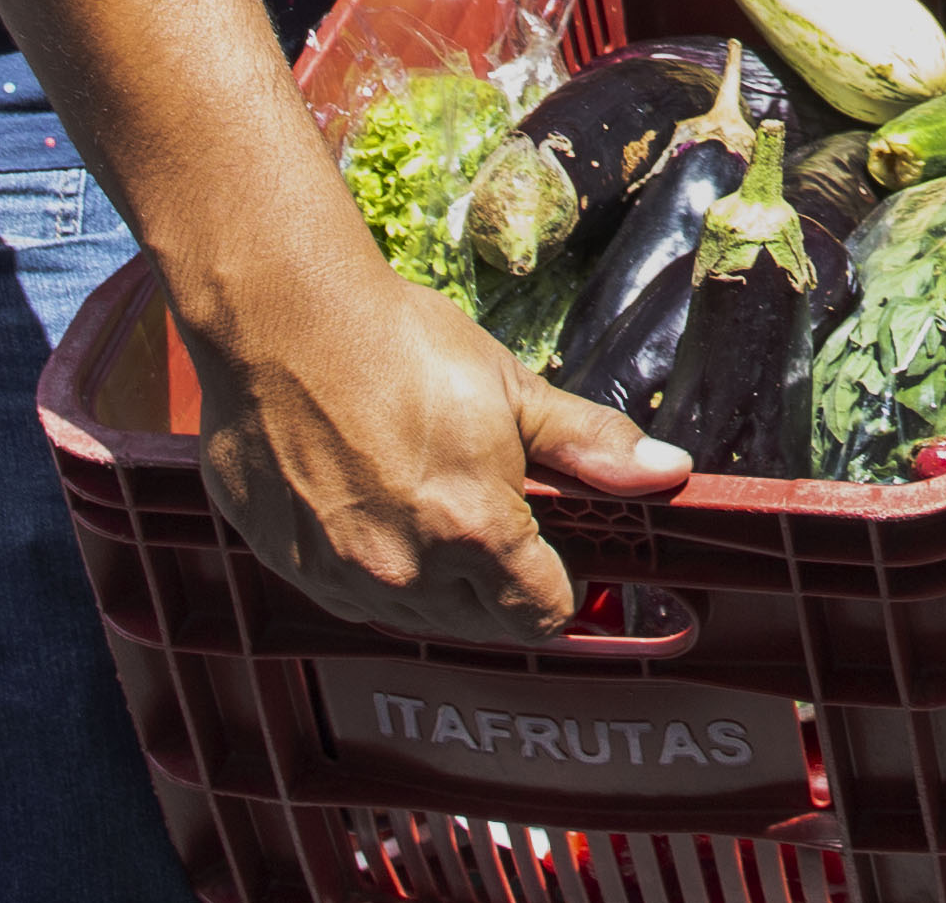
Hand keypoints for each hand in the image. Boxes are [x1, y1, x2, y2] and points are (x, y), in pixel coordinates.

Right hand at [187, 251, 692, 645]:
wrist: (280, 321)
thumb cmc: (397, 345)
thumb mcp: (512, 387)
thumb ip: (590, 443)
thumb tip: (665, 472)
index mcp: (473, 534)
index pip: (542, 614)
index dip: (559, 584)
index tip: (555, 552)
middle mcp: (404, 574)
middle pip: (480, 623)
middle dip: (499, 585)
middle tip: (492, 514)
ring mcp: (338, 577)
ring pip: (412, 617)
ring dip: (433, 583)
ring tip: (427, 501)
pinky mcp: (288, 566)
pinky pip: (348, 597)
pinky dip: (369, 570)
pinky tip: (371, 506)